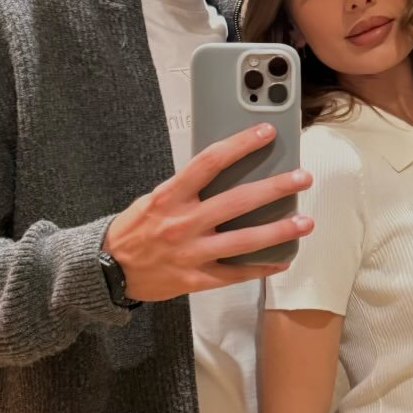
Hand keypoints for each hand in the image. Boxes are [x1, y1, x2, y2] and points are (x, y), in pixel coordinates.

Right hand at [104, 124, 313, 301]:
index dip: (241, 144)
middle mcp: (183, 223)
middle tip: (302, 178)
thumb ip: (187, 189)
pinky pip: (235, 274)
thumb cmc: (134, 230)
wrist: (108, 271)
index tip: (266, 133)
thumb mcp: (154, 199)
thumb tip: (226, 173)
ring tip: (304, 222)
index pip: (210, 161)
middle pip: (237, 201)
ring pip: (244, 241)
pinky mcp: (196, 279)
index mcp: (171, 196)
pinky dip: (261, 267)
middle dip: (274, 188)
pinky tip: (282, 260)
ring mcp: (191, 253)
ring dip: (278, 231)